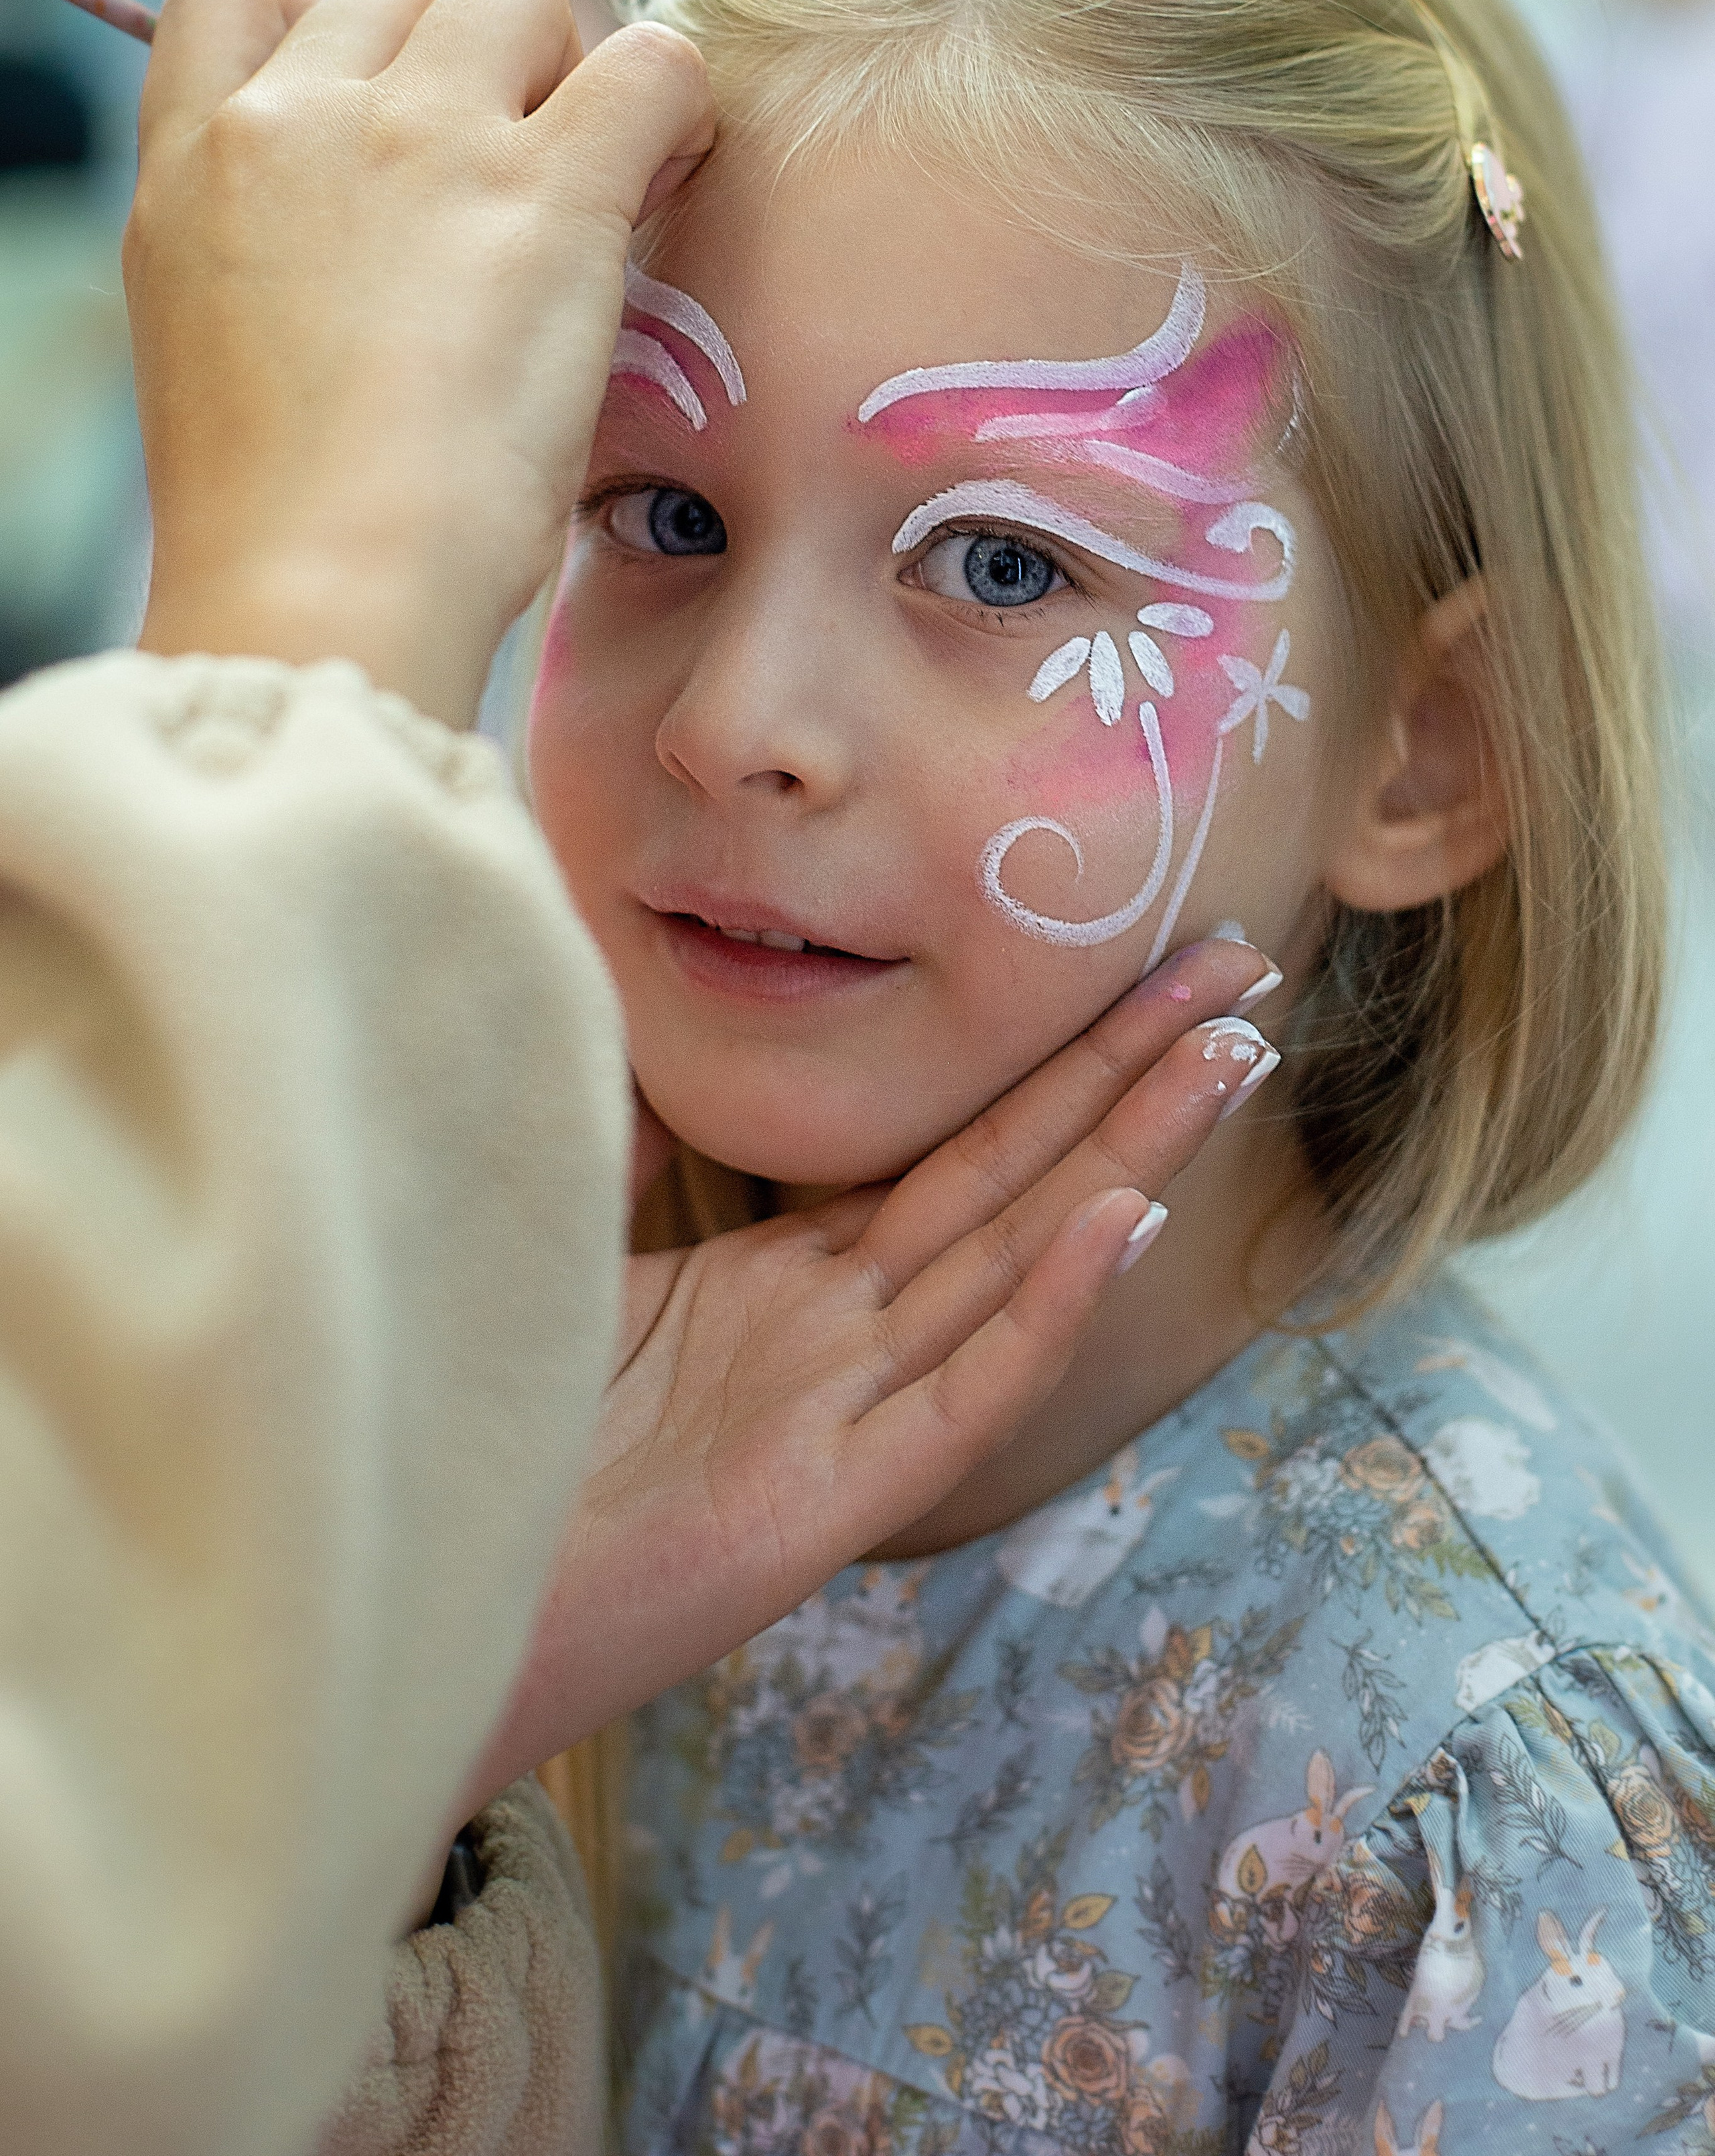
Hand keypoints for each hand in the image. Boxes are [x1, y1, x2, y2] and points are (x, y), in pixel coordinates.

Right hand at [127, 0, 712, 724]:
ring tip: (596, 192)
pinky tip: (672, 176)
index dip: (331, 34)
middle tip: (515, 188)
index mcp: (195, 164)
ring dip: (568, 71)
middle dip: (471, 64)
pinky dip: (678, 101)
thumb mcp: (221, 355)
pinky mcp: (546, 190)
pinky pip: (650, 61)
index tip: (388, 121)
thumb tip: (372, 235)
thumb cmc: (286, 527)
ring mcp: (422, 139)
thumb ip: (275, 257)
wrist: (326, 589)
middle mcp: (300, 118)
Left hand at [466, 938, 1277, 1798]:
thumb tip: (635, 1030)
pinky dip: (1046, 1306)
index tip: (1128, 959)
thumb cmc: (486, 1431)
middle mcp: (839, 1335)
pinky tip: (1123, 1217)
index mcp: (788, 1283)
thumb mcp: (567, 1254)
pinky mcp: (830, 1499)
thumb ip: (626, 1156)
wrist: (419, 1599)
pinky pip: (963, 1391)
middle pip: (1012, 1175)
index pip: (948, 1145)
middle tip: (1243, 965)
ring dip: (1128, 1153)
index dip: (1041, 1053)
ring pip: (1015, 1259)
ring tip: (1231, 1055)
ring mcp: (845, 1415)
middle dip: (1128, 1070)